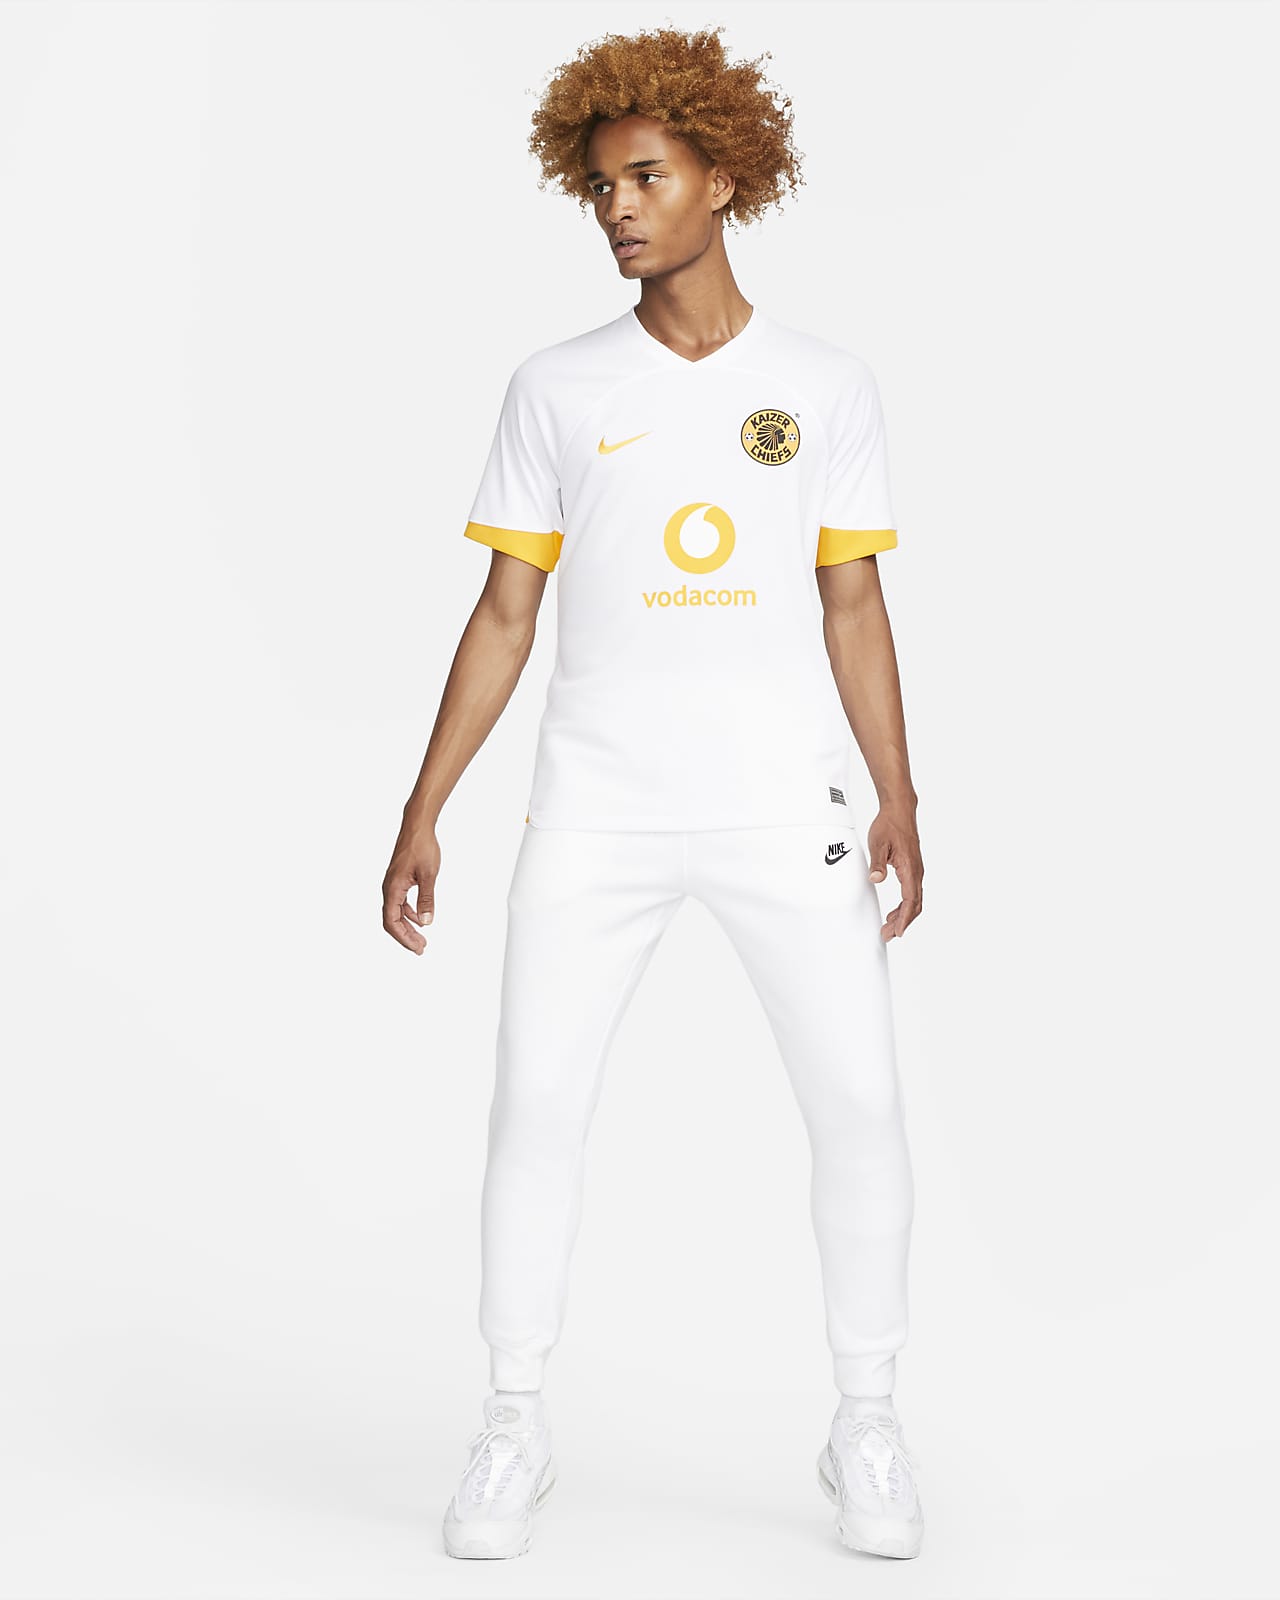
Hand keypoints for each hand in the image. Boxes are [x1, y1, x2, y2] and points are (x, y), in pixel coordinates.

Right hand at [382, 820, 439, 954]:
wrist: (417, 826)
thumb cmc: (421, 846)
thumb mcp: (428, 875)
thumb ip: (427, 900)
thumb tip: (427, 922)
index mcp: (392, 889)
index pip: (392, 922)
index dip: (404, 938)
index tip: (417, 947)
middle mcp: (389, 888)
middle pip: (392, 921)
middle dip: (406, 936)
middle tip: (421, 948)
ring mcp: (393, 884)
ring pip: (396, 913)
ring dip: (408, 927)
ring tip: (422, 938)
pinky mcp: (399, 880)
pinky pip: (400, 903)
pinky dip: (410, 914)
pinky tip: (421, 918)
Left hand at [867, 805, 922, 940]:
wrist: (899, 810)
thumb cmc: (890, 825)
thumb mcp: (878, 844)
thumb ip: (877, 863)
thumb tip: (876, 879)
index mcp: (910, 868)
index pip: (910, 900)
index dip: (904, 918)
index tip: (897, 931)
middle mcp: (917, 871)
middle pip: (915, 904)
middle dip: (903, 922)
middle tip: (888, 934)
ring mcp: (916, 870)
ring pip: (914, 900)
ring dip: (903, 915)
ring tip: (890, 927)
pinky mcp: (913, 868)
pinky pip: (912, 892)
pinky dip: (905, 905)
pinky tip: (895, 911)